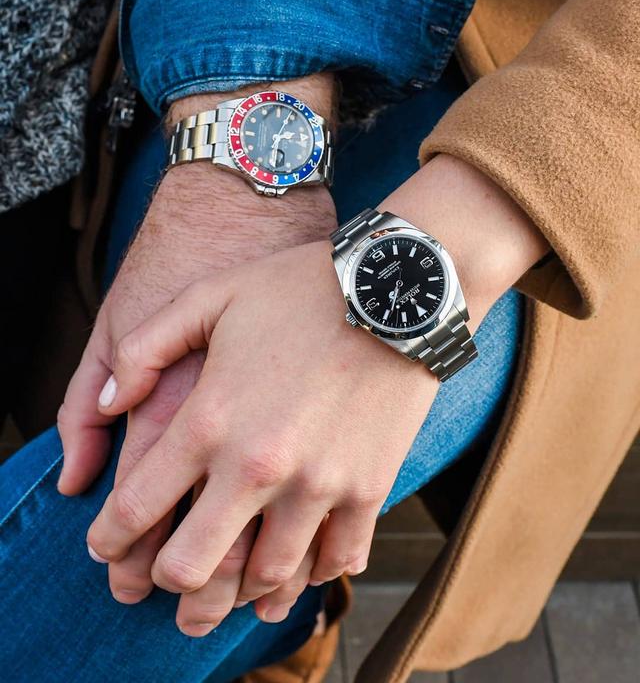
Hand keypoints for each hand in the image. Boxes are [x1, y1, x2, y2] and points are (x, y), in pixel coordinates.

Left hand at [86, 242, 443, 634]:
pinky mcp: (369, 488)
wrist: (395, 292)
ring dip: (240, 596)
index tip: (105, 549)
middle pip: (193, 566)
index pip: (138, 506)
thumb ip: (145, 348)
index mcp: (210, 420)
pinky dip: (312, 575)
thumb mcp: (210, 296)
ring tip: (231, 600)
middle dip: (167, 586)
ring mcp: (318, 483)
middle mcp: (258, 465)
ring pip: (266, 577)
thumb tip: (108, 404)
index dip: (109, 538)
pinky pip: (337, 560)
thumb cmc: (298, 288)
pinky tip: (300, 571)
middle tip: (161, 587)